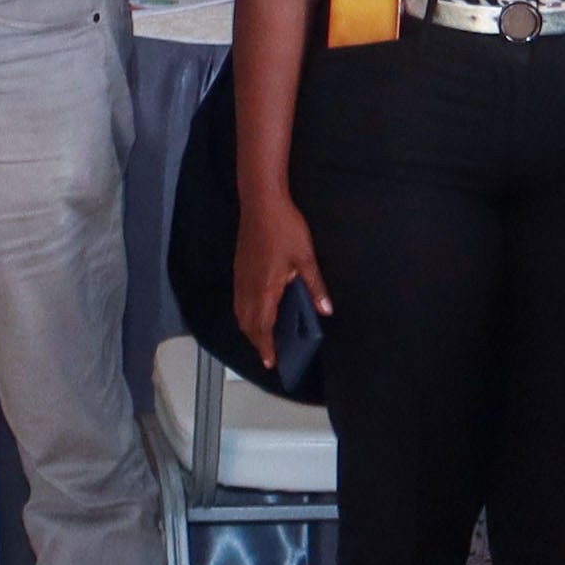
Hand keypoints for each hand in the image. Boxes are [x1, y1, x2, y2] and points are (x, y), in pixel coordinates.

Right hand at [236, 191, 326, 361]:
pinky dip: (244, 312)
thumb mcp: (306, 258)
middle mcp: (248, 287)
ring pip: (240, 311)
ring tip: (261, 337)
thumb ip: (315, 287)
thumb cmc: (284, 228)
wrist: (261, 202)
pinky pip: (238, 299)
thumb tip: (325, 310)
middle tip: (268, 354)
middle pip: (247, 323)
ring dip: (249, 328)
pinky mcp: (239, 267)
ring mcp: (241, 277)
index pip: (263, 326)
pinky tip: (254, 310)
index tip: (271, 362)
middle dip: (256, 341)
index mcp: (265, 289)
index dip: (266, 347)